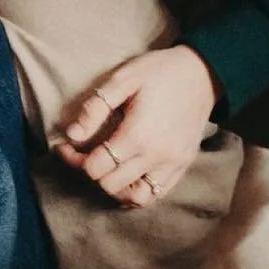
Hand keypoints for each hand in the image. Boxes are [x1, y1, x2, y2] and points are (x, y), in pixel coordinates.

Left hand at [50, 45, 221, 208]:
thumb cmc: (159, 71)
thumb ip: (95, 108)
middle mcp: (156, 157)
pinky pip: (157, 195)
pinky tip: (126, 174)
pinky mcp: (182, 167)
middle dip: (90, 171)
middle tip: (82, 153)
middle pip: (110, 185)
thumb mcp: (122, 79)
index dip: (74, 159)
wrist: (202, 73)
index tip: (65, 146)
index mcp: (137, 135)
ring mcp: (172, 165)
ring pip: (135, 198)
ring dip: (115, 186)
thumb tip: (72, 135)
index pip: (95, 168)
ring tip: (106, 166)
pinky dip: (137, 191)